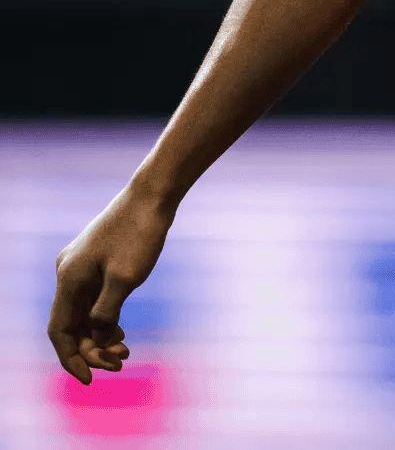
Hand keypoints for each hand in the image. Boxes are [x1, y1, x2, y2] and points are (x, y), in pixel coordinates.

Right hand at [49, 187, 174, 383]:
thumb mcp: (126, 278)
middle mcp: (67, 274)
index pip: (60, 332)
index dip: (71, 359)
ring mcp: (80, 267)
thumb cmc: (141, 233)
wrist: (152, 195)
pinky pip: (91, 299)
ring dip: (99, 335)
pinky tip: (120, 330)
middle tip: (122, 361)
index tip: (90, 379)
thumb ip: (106, 311)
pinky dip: (103, 317)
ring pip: (82, 313)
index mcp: (69, 280)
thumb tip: (96, 337)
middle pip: (71, 325)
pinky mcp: (95, 262)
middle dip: (92, 349)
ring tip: (125, 349)